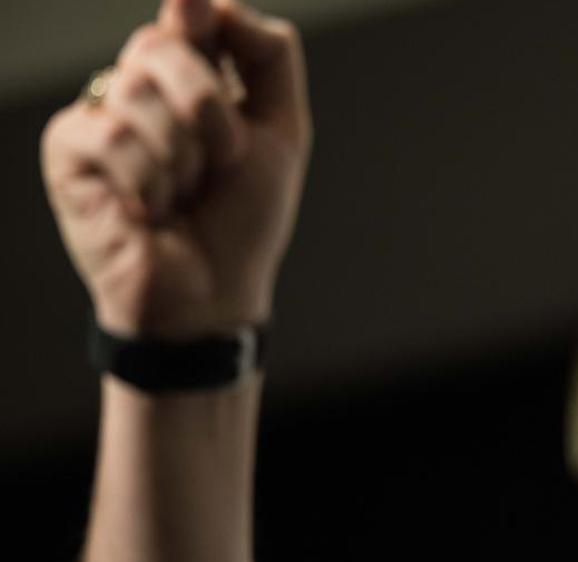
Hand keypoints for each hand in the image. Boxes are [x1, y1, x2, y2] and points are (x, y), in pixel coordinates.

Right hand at [41, 0, 310, 337]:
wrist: (214, 290)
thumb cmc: (245, 217)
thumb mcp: (281, 133)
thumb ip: (268, 59)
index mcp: (194, 74)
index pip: (191, 14)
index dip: (196, 14)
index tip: (200, 19)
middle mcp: (142, 84)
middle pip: (164, 44)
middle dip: (211, 111)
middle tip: (222, 162)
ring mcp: (101, 112)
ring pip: (137, 90)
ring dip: (184, 158)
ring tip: (183, 195)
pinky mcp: (68, 148)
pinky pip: (112, 135)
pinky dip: (149, 182)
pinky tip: (150, 211)